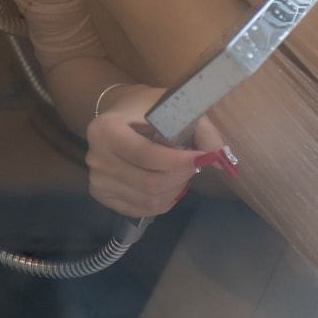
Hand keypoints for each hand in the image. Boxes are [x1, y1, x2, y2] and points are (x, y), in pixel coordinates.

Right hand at [85, 84, 223, 217]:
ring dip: (175, 190)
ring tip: (181, 174)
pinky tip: (168, 185)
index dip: (179, 162)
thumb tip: (221, 159)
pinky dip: (163, 202)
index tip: (202, 158)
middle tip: (193, 165)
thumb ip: (202, 131)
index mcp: (106, 129)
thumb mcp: (175, 108)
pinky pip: (142, 209)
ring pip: (149, 200)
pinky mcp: (102, 196)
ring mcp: (97, 180)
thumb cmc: (147, 110)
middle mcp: (96, 157)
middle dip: (181, 176)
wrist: (120, 116)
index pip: (146, 155)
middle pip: (150, 183)